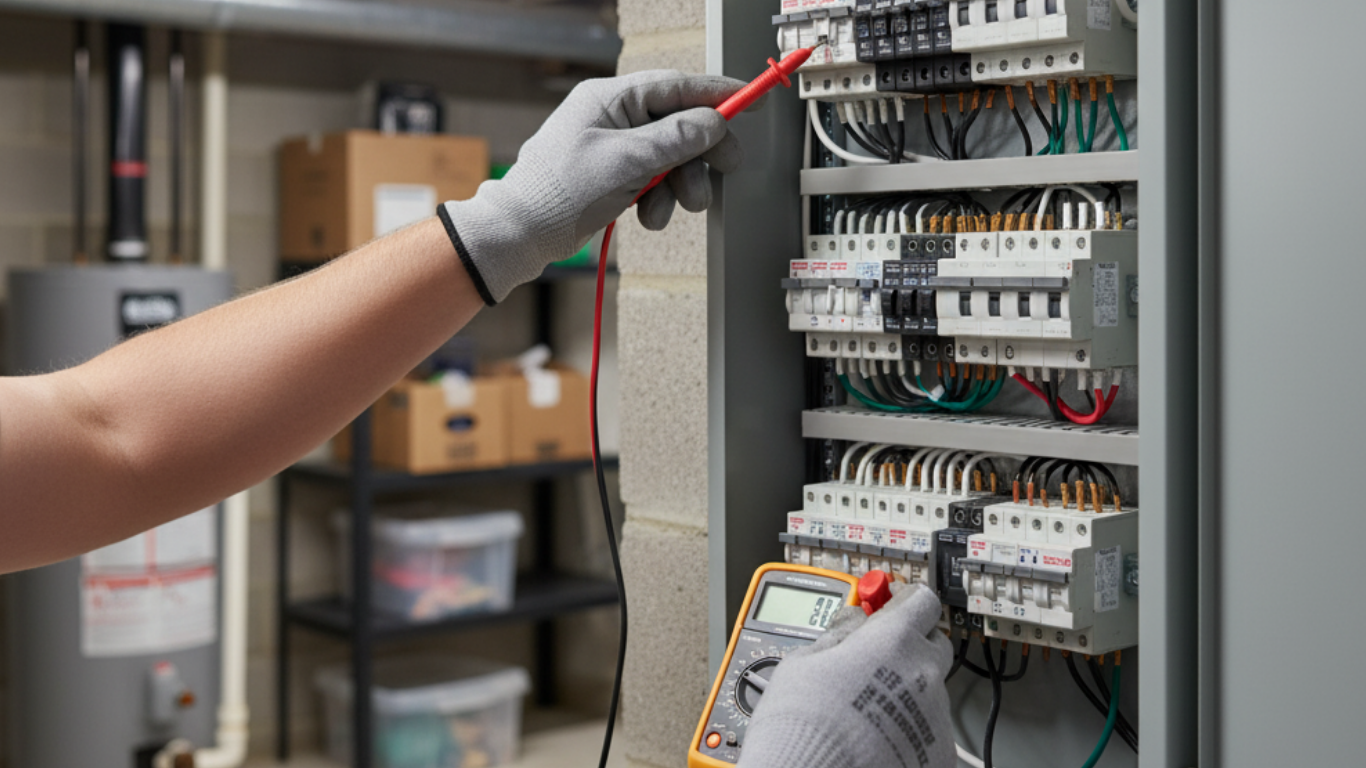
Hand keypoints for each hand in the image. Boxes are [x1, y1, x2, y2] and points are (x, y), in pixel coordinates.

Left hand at [438, 70, 745, 303]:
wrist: (522, 234)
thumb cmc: (559, 192)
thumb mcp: (627, 162)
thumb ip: (676, 138)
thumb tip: (713, 121)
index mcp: (610, 98)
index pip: (676, 85)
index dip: (717, 93)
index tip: (750, 99)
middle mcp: (613, 117)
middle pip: (679, 124)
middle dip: (701, 153)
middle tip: (726, 170)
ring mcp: (614, 147)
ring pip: (670, 157)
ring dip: (681, 183)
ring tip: (679, 206)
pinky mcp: (613, 176)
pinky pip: (653, 180)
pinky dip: (658, 200)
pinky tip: (648, 216)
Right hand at [737, 583, 956, 767]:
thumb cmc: (800, 726)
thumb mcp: (803, 663)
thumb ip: (838, 635)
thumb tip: (850, 622)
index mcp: (892, 641)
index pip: (920, 601)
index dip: (902, 601)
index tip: (889, 606)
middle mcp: (923, 675)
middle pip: (932, 644)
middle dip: (907, 646)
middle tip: (874, 659)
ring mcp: (934, 717)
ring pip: (929, 691)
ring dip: (905, 693)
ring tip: (865, 714)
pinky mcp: (939, 754)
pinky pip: (929, 731)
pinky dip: (908, 732)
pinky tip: (877, 742)